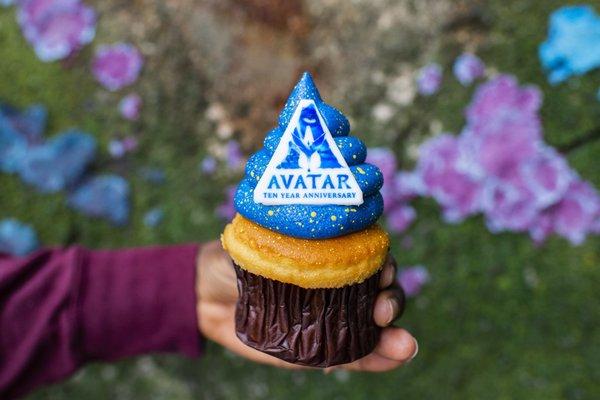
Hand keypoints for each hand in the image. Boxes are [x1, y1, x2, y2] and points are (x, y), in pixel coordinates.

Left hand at [196, 240, 417, 370]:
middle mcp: (338, 284)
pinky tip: (396, 359)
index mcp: (328, 253)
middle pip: (380, 290)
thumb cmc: (231, 260)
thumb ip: (266, 239)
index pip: (368, 255)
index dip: (383, 262)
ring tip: (405, 346)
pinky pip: (355, 356)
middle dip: (392, 299)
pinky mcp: (321, 349)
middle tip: (383, 311)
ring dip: (395, 335)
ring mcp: (332, 317)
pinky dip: (377, 359)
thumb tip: (277, 234)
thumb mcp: (247, 243)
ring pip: (374, 326)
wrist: (207, 297)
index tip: (383, 270)